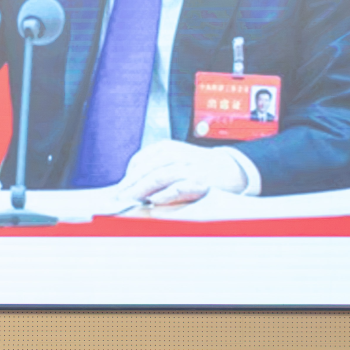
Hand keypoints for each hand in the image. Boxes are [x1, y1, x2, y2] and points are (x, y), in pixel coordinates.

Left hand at [115, 142, 248, 205]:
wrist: (231, 169)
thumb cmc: (199, 166)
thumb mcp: (175, 158)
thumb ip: (155, 168)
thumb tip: (131, 184)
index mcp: (168, 148)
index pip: (140, 160)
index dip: (128, 175)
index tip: (119, 188)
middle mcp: (177, 155)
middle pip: (147, 170)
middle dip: (130, 186)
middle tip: (118, 198)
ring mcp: (189, 168)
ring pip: (159, 177)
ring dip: (141, 190)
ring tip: (129, 200)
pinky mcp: (199, 182)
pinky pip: (178, 188)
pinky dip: (165, 195)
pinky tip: (153, 201)